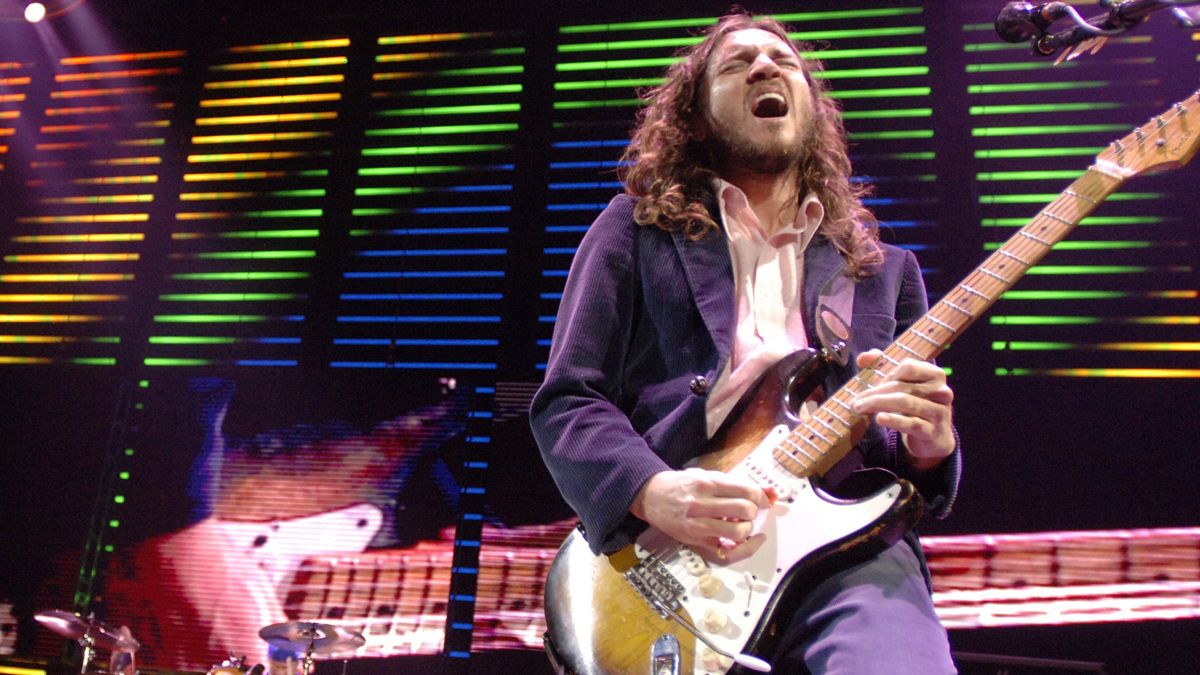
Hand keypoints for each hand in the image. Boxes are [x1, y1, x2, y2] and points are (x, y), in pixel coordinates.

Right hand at [630, 467, 771, 561]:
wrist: (650, 496)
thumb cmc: (681, 484)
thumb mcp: (706, 476)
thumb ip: (736, 484)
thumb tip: (769, 491)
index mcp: (707, 483)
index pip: (745, 491)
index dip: (761, 496)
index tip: (764, 500)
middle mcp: (702, 504)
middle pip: (744, 511)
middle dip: (754, 511)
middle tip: (751, 510)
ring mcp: (698, 525)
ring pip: (737, 533)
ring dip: (748, 529)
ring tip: (743, 523)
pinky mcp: (696, 541)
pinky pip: (726, 552)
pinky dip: (744, 548)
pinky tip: (749, 540)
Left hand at [852, 350, 954, 470]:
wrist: (934, 437)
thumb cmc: (916, 404)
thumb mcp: (903, 384)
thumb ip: (883, 366)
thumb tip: (863, 357)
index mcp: (935, 374)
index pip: (908, 367)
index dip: (887, 374)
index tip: (873, 384)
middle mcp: (941, 391)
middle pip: (902, 386)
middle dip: (875, 392)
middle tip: (856, 401)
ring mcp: (939, 412)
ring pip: (905, 403)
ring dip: (878, 404)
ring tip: (860, 408)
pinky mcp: (933, 431)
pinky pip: (911, 423)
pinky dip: (893, 420)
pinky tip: (879, 418)